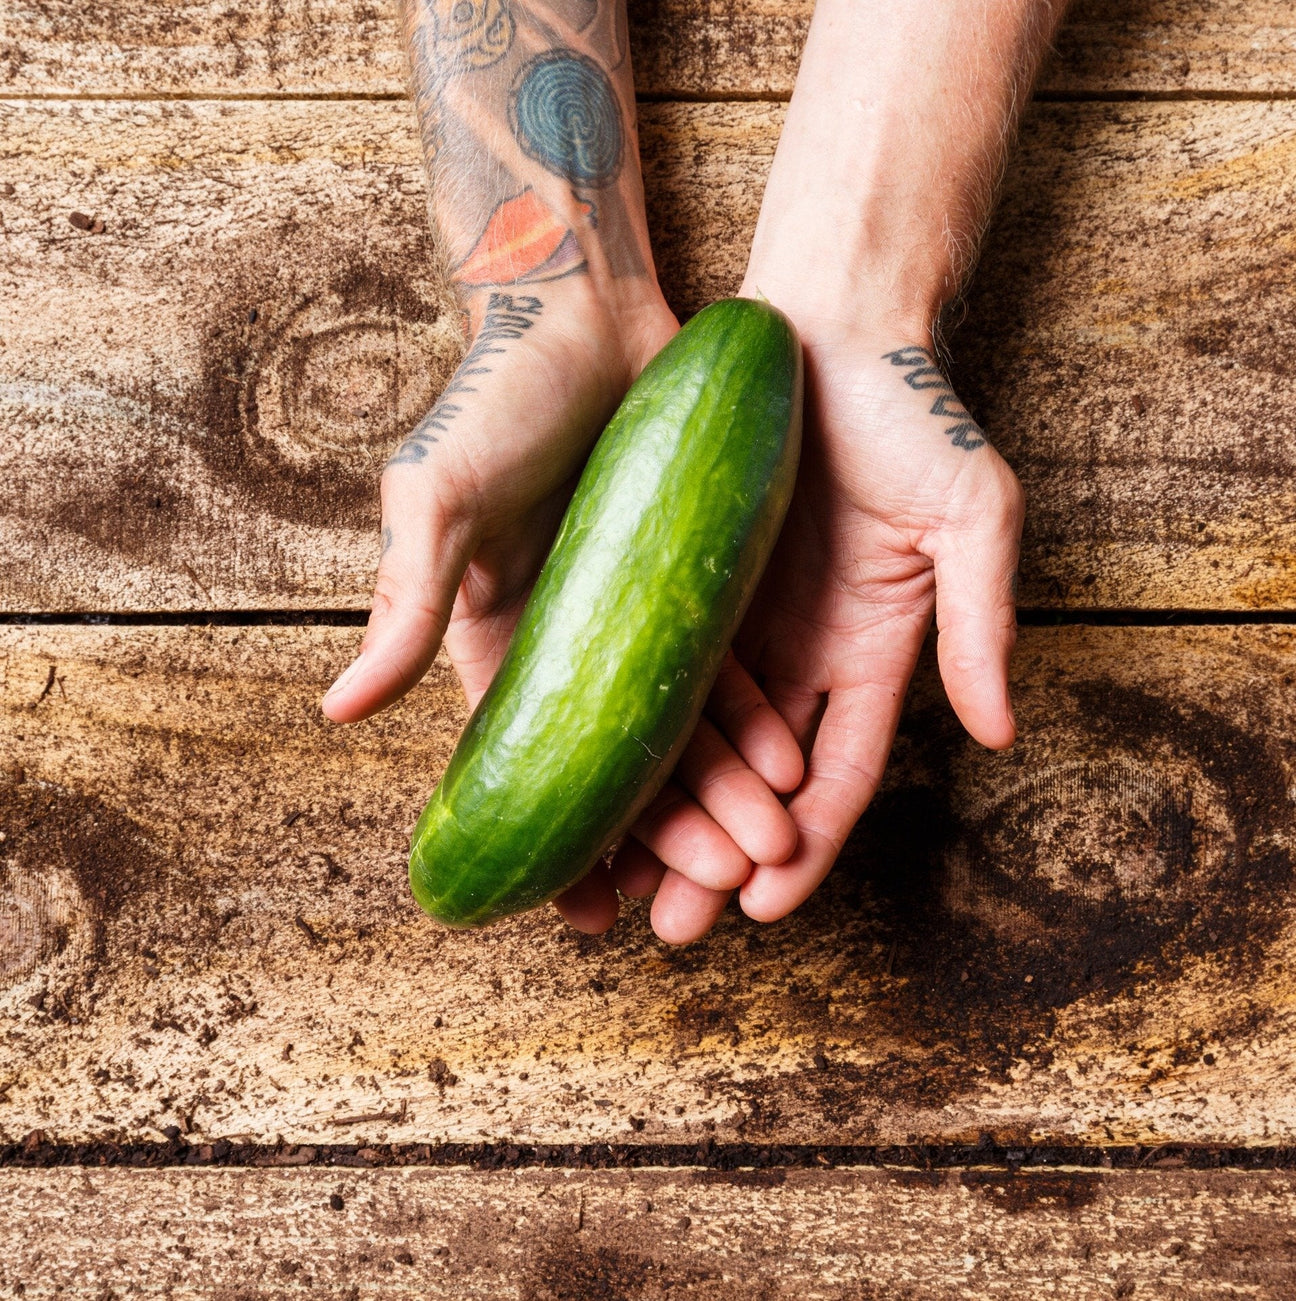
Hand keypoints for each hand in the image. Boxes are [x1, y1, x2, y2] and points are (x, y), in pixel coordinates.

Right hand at [322, 277, 802, 937]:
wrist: (583, 308)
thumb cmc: (498, 397)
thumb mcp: (440, 497)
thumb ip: (404, 602)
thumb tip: (341, 709)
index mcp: (497, 639)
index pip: (528, 766)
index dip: (559, 841)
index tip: (591, 913)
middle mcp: (568, 641)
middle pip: (619, 760)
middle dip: (667, 830)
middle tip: (716, 884)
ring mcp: (634, 614)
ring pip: (682, 726)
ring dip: (721, 791)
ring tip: (766, 847)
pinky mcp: (692, 577)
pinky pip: (727, 664)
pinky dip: (752, 717)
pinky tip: (787, 763)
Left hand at [635, 316, 1022, 934]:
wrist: (832, 325)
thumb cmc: (915, 411)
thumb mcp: (973, 518)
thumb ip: (983, 624)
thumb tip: (1000, 732)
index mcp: (874, 651)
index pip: (839, 775)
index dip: (806, 845)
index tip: (763, 905)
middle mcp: (804, 653)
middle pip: (756, 779)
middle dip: (718, 855)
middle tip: (672, 928)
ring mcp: (742, 619)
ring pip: (695, 739)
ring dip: (662, 810)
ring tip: (615, 879)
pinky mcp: (687, 577)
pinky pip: (652, 664)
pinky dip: (626, 725)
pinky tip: (587, 774)